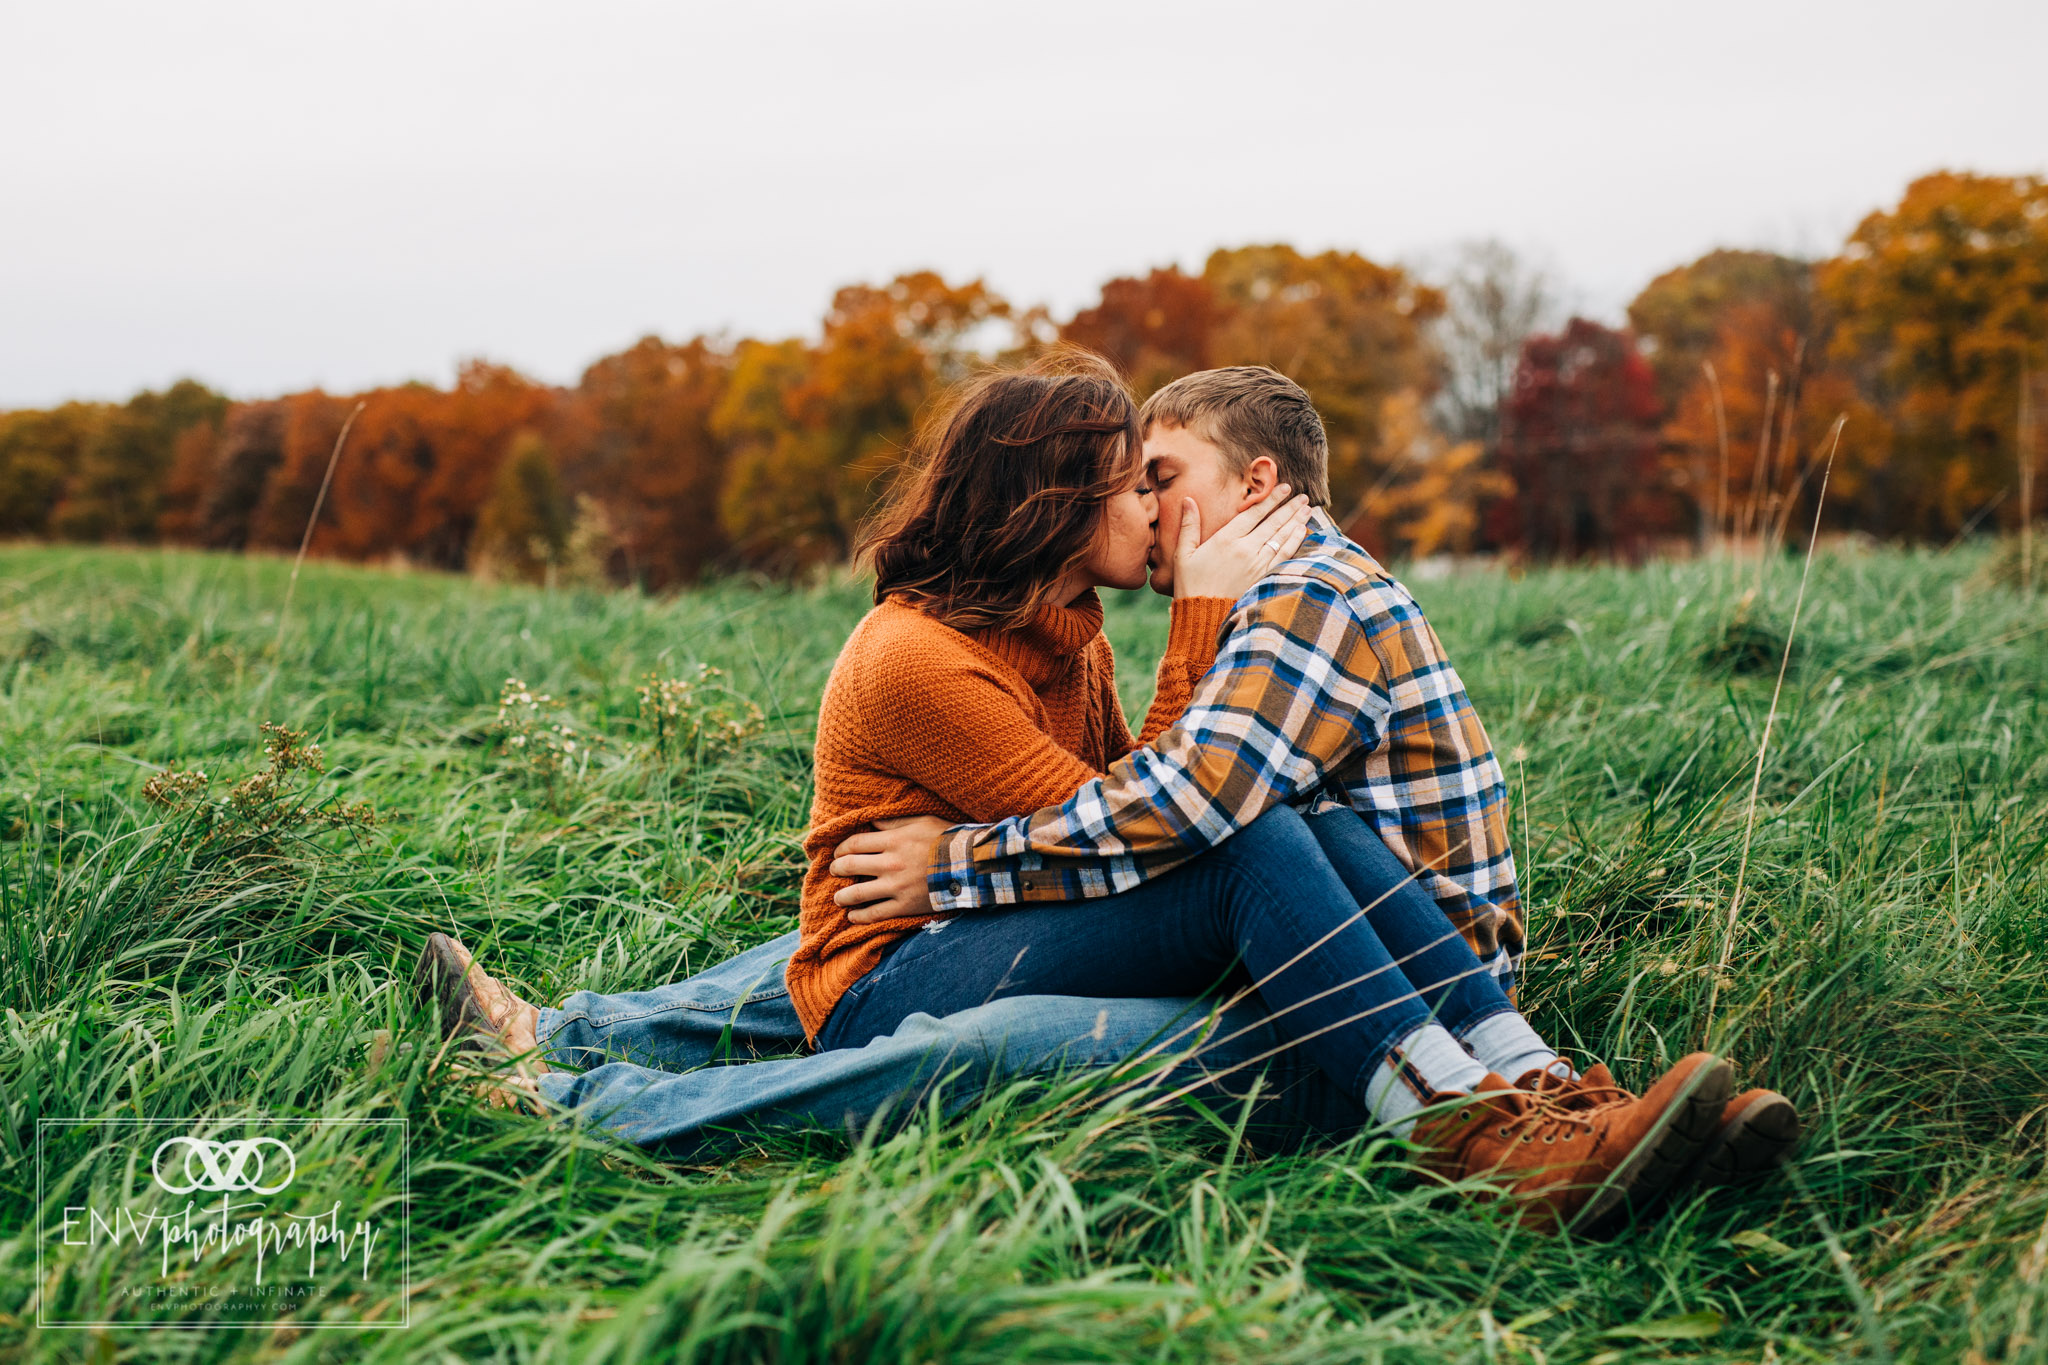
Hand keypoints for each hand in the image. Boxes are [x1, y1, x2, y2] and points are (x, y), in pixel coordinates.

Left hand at [832, 814, 950, 923]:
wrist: (970, 865)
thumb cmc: (947, 839)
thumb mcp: (920, 821)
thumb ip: (893, 822)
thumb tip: (871, 820)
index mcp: (892, 840)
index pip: (855, 843)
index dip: (841, 848)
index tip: (838, 852)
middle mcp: (890, 863)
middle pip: (850, 865)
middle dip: (837, 869)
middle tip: (834, 871)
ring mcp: (896, 886)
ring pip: (858, 893)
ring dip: (843, 896)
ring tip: (839, 898)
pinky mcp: (905, 905)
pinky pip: (875, 914)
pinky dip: (860, 917)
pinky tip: (852, 917)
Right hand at [1170, 483, 1312, 600]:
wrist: (1203, 616)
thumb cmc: (1191, 585)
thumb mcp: (1183, 554)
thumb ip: (1188, 526)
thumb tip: (1188, 500)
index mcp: (1225, 540)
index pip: (1254, 514)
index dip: (1271, 499)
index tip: (1284, 488)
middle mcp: (1245, 549)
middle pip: (1273, 523)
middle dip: (1290, 508)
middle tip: (1303, 496)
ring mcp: (1257, 564)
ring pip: (1282, 538)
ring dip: (1296, 522)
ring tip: (1307, 509)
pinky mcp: (1264, 578)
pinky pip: (1285, 556)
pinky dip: (1295, 542)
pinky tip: (1302, 532)